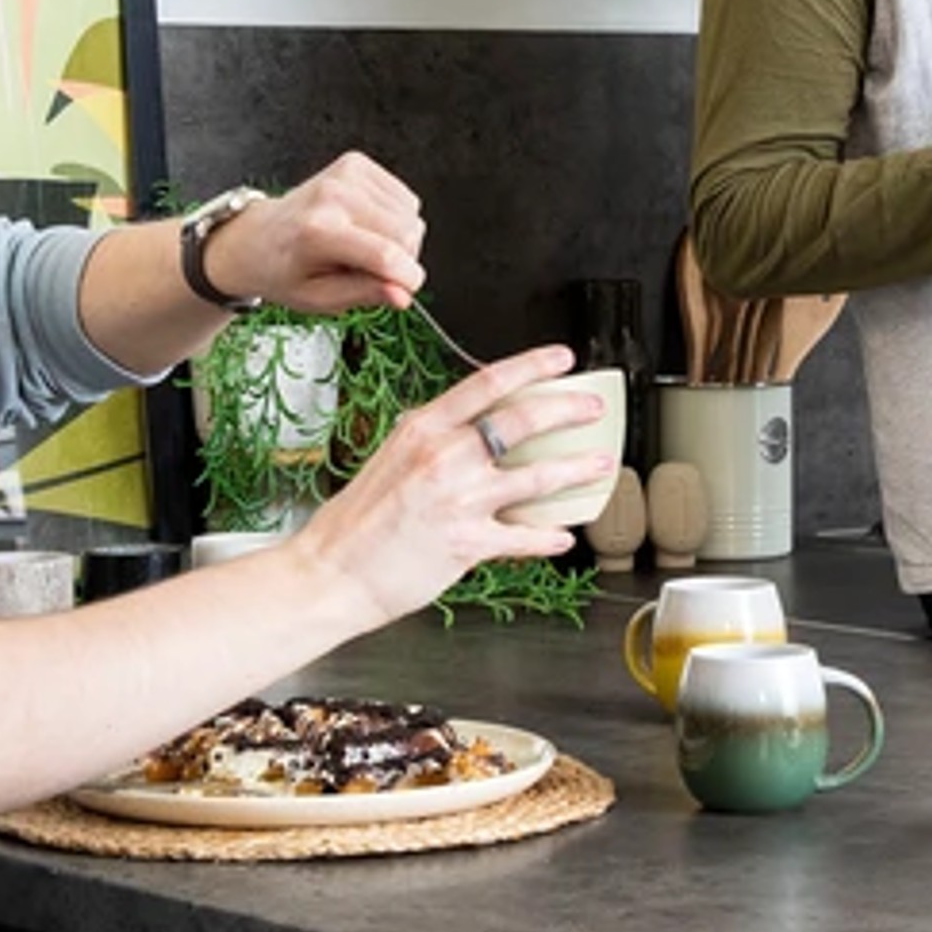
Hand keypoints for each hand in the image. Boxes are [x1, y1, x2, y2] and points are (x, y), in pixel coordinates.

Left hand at [208, 152, 429, 313]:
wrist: (258, 238)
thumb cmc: (283, 269)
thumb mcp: (317, 299)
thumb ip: (364, 294)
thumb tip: (402, 294)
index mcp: (317, 233)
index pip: (385, 255)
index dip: (407, 278)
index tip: (405, 290)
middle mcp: (332, 196)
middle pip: (407, 233)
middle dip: (403, 260)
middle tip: (374, 270)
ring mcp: (345, 176)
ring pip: (412, 216)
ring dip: (400, 239)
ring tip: (366, 247)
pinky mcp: (356, 165)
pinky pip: (406, 198)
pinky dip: (396, 218)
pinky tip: (368, 226)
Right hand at [287, 344, 600, 630]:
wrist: (332, 573)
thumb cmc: (354, 524)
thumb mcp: (389, 459)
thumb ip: (430, 440)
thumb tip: (464, 430)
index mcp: (423, 429)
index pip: (488, 382)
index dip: (533, 365)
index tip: (562, 359)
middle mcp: (444, 456)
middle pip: (523, 420)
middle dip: (568, 409)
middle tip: (592, 409)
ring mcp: (459, 498)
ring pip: (538, 476)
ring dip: (577, 469)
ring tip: (599, 465)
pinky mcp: (467, 542)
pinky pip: (524, 536)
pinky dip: (549, 536)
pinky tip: (562, 536)